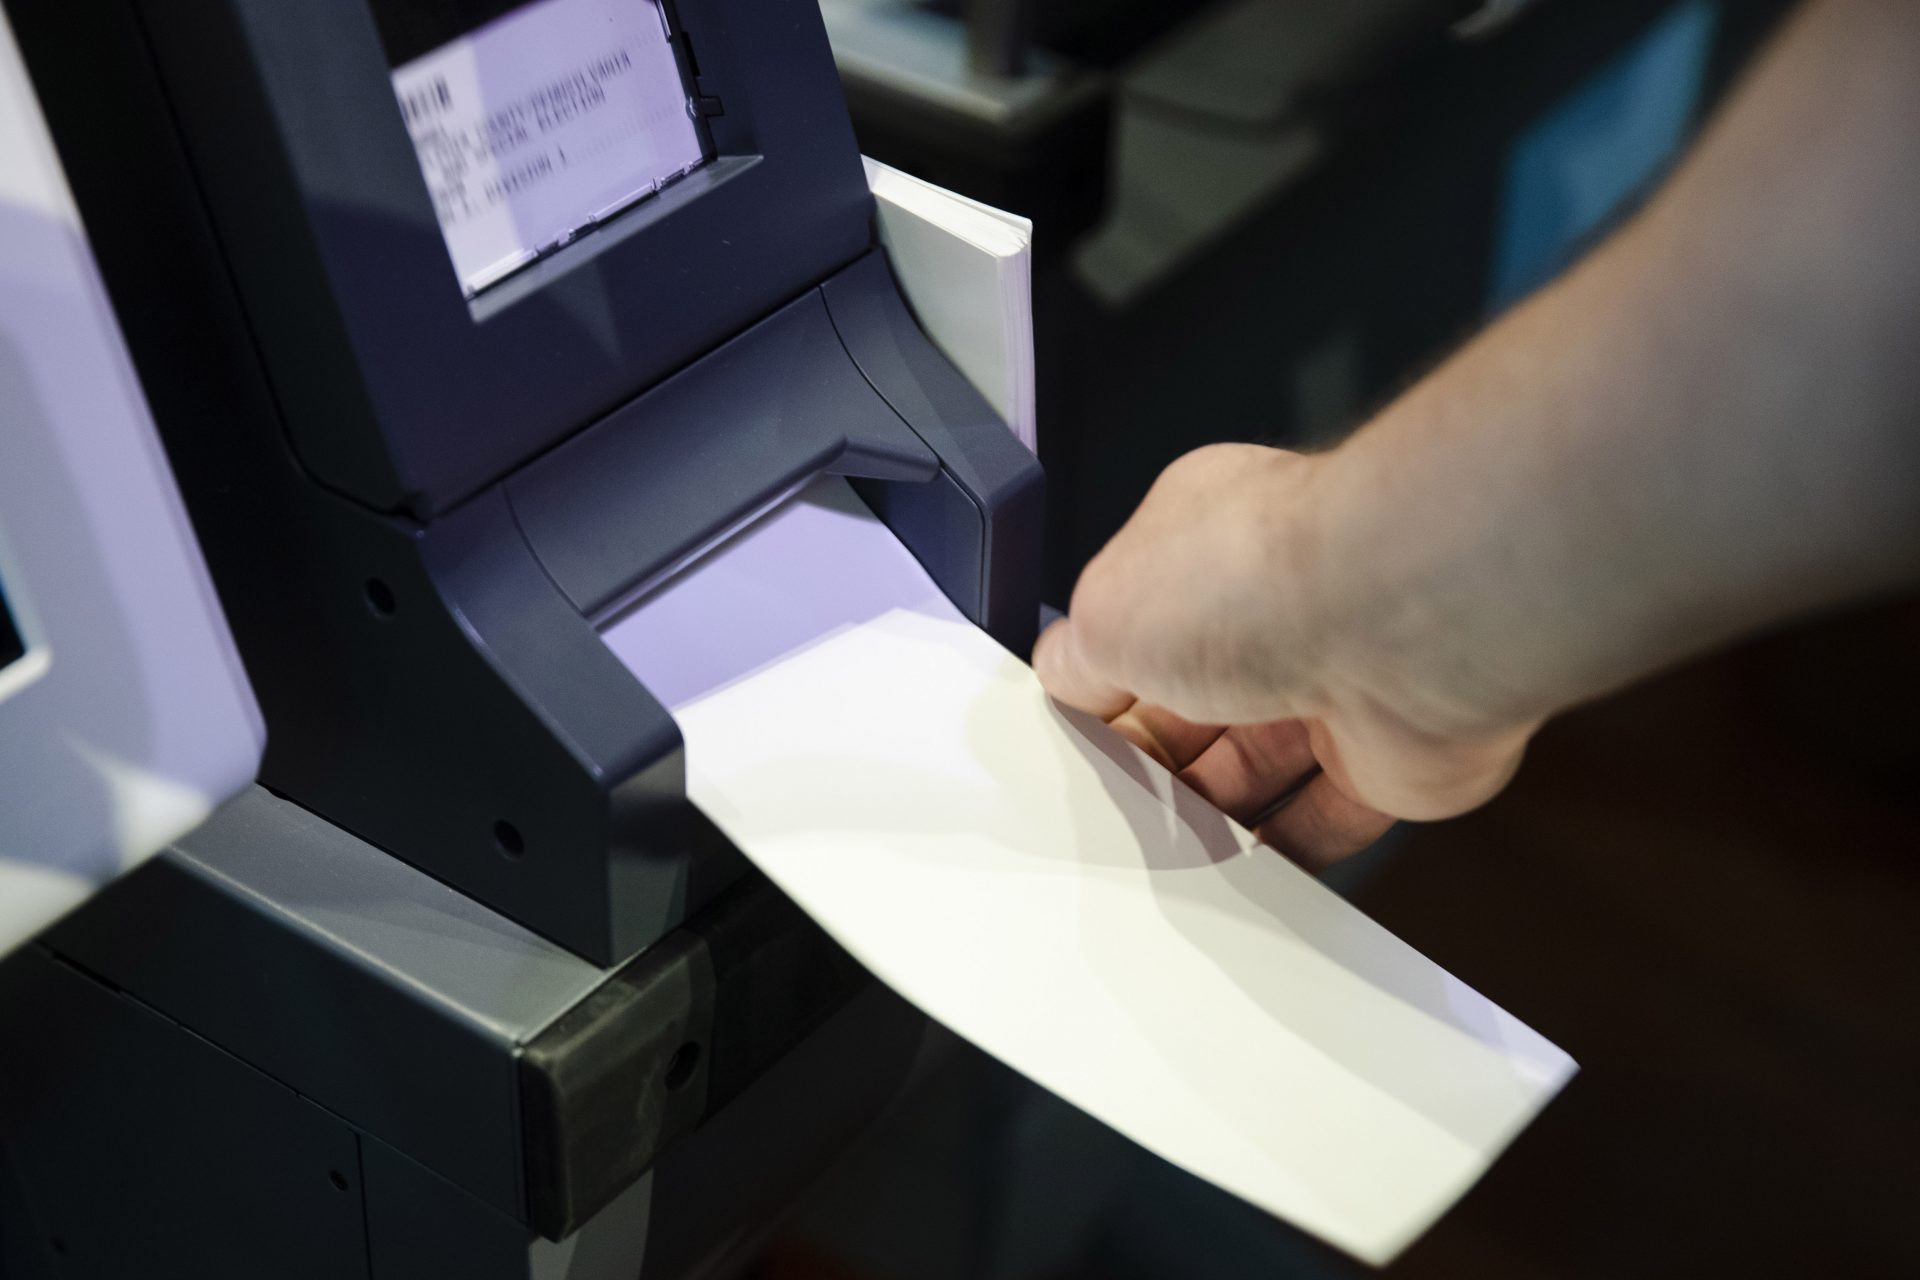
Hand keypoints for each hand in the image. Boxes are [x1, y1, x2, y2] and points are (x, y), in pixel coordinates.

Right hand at [1032, 444, 1533, 869]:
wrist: (1404, 623)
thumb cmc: (1265, 581)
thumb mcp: (1106, 612)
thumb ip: (1076, 654)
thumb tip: (1064, 680)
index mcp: (1203, 543)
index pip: (1138, 625)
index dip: (1101, 687)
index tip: (1069, 739)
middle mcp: (1277, 604)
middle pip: (1194, 705)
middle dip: (1150, 762)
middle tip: (1111, 808)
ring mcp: (1337, 677)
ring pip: (1256, 766)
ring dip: (1208, 815)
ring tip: (1163, 853)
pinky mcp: (1388, 753)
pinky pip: (1327, 817)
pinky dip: (1285, 854)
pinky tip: (1241, 877)